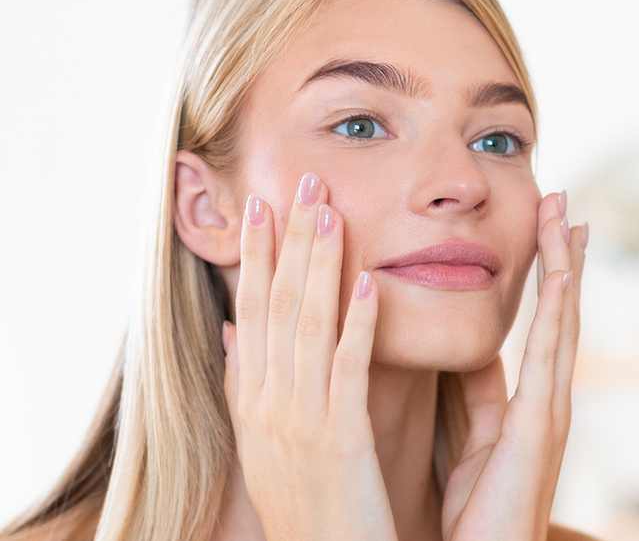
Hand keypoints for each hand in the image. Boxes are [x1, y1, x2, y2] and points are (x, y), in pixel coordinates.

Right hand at [222, 173, 398, 540]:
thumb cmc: (301, 497)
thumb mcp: (260, 438)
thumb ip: (244, 381)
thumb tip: (233, 330)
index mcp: (250, 396)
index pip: (250, 308)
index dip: (255, 254)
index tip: (262, 204)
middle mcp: (266, 400)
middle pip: (276, 304)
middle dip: (288, 240)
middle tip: (305, 181)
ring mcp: (299, 419)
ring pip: (306, 326)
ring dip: (318, 264)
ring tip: (330, 211)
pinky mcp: (339, 439)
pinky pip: (346, 371)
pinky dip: (354, 325)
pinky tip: (365, 283)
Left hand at [441, 191, 586, 539]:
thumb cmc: (469, 509)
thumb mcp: (460, 437)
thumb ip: (463, 394)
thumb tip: (457, 349)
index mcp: (522, 399)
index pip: (533, 323)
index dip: (539, 275)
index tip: (541, 228)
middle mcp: (544, 399)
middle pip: (556, 313)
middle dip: (559, 257)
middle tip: (561, 202)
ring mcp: (549, 413)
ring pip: (560, 324)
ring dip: (565, 269)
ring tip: (568, 218)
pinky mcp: (540, 431)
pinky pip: (548, 360)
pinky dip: (558, 314)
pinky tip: (563, 275)